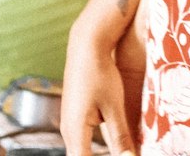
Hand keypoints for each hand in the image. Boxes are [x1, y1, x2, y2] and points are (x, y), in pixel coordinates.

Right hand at [60, 15, 136, 155]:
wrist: (86, 45)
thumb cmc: (100, 73)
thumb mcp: (114, 106)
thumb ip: (120, 137)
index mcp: (75, 132)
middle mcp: (67, 131)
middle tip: (122, 155)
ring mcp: (68, 124)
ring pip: (80, 152)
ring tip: (119, 153)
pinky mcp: (73, 116)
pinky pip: (82, 141)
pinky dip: (93, 149)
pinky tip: (109, 149)